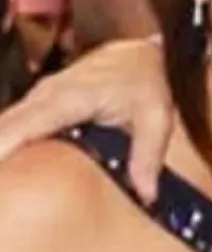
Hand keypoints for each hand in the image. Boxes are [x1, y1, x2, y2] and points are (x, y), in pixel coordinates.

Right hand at [0, 38, 171, 201]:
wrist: (141, 57)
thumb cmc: (147, 83)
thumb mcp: (156, 119)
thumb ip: (148, 157)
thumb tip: (146, 194)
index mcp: (72, 97)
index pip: (27, 123)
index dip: (4, 145)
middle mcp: (47, 94)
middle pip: (5, 126)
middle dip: (0, 153)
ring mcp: (39, 96)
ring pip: (5, 124)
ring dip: (2, 149)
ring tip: (4, 187)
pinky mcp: (39, 102)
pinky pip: (13, 123)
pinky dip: (6, 141)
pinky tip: (9, 167)